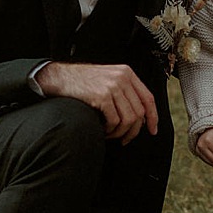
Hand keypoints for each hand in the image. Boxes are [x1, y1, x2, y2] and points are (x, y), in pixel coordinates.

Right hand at [34, 61, 157, 143]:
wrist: (59, 77)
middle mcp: (122, 78)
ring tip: (111, 134)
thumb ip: (124, 91)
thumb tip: (140, 117)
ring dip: (120, 132)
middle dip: (134, 131)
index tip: (152, 130)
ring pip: (129, 119)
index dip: (153, 117)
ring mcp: (112, 86)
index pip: (148, 98)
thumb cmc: (82, 82)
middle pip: (139, 112)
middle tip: (125, 139)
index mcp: (127, 73)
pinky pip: (114, 121)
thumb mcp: (108, 79)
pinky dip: (110, 130)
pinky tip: (102, 129)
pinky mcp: (102, 96)